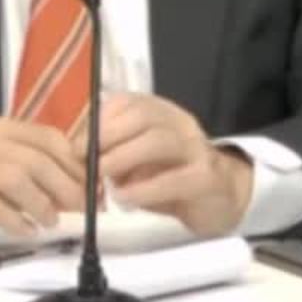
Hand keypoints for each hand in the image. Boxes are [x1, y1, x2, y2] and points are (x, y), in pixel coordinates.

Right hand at [0, 116, 86, 240]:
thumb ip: (38, 169)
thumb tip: (83, 189)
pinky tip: (25, 230)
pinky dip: (14, 220)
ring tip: (50, 222)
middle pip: (36, 161)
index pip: (49, 139)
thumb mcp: (4, 163)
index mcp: (4, 129)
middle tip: (79, 209)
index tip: (92, 188)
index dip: (76, 164)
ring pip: (15, 180)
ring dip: (40, 204)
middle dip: (64, 187)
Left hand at [89, 93, 252, 236]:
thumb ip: (113, 152)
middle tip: (87, 163)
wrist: (224, 198)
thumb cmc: (173, 177)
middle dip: (107, 137)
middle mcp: (180, 124)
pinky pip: (175, 179)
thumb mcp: (140, 160)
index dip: (98, 122)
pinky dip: (144, 189)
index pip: (127, 102)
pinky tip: (125, 199)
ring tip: (102, 178)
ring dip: (122, 158)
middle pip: (142, 116)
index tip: (77, 147)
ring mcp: (196, 149)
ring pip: (158, 141)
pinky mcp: (206, 179)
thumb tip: (77, 155)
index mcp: (161, 113)